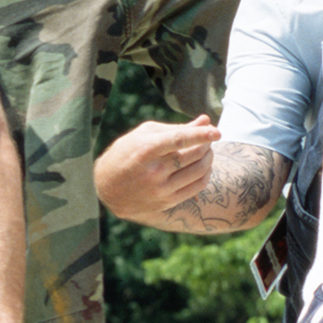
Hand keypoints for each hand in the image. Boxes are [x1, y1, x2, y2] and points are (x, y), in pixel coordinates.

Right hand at [93, 117, 221, 221]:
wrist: (106, 189)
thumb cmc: (125, 154)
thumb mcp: (143, 135)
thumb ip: (175, 128)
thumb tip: (205, 120)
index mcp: (145, 149)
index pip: (179, 140)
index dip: (201, 135)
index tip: (216, 131)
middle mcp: (153, 171)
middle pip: (194, 155)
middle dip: (207, 144)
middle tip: (208, 138)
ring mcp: (161, 189)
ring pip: (199, 171)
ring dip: (209, 158)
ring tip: (206, 151)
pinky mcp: (167, 202)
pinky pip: (197, 187)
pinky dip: (205, 174)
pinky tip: (202, 167)